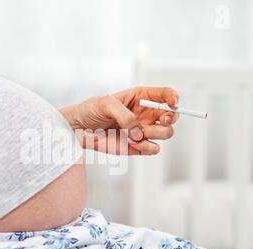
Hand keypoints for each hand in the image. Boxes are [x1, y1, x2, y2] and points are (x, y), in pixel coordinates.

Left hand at [60, 87, 178, 155]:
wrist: (79, 130)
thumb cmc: (91, 111)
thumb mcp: (106, 104)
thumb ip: (124, 115)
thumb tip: (138, 131)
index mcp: (141, 97)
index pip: (166, 95)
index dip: (173, 97)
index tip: (173, 102)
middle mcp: (146, 114)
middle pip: (172, 116)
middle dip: (170, 118)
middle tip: (161, 120)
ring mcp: (143, 131)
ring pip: (166, 133)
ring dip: (156, 133)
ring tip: (136, 134)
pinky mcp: (138, 147)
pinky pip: (153, 148)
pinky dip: (147, 147)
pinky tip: (132, 143)